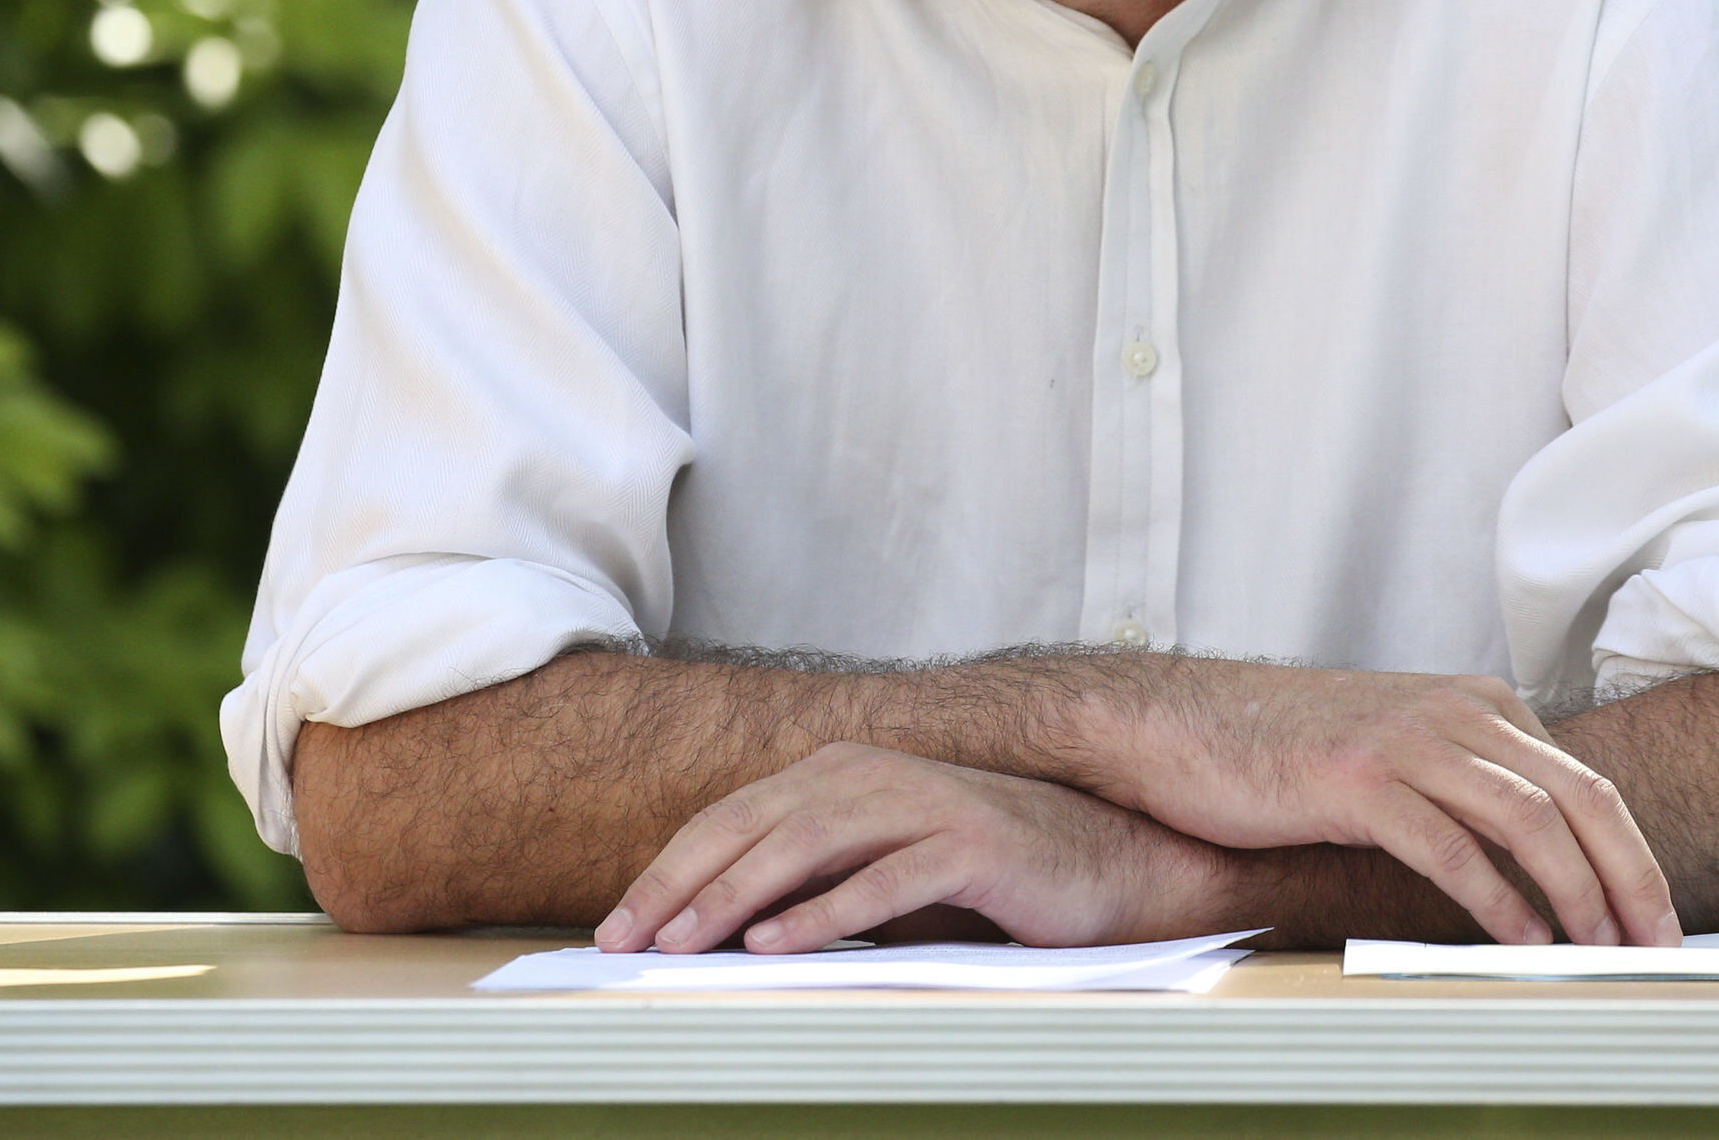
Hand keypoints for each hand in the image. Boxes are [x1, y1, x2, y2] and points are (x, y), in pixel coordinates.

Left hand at [594, 742, 1231, 954]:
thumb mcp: (873, 875)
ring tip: (684, 945)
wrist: (1100, 865)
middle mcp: (871, 774)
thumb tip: (708, 931)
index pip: (730, 820)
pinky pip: (882, 879)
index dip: (668, 872)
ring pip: (805, 844)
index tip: (617, 928)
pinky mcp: (969, 843)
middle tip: (627, 942)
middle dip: (680, 886)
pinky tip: (777, 945)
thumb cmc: (977, 878)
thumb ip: (805, 882)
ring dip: (735, 898)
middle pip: (752, 825)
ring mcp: (922, 803)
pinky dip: (823, 912)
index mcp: (838, 773)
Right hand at [1076, 662, 1677, 947]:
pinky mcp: (1356, 778)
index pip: (1587, 782)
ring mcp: (1405, 740)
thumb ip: (1468, 787)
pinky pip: (1448, 845)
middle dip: (1631, 879)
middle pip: (1579, 796)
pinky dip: (1497, 900)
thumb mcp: (1399, 754)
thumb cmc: (1288, 757)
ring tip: (1601, 955)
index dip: (1635, 857)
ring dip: (1578, 895)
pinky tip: (1519, 943)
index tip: (1657, 923)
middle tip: (1659, 950)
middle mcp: (1452, 711)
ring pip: (1528, 818)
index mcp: (1475, 705)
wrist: (1183, 728)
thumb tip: (1544, 869)